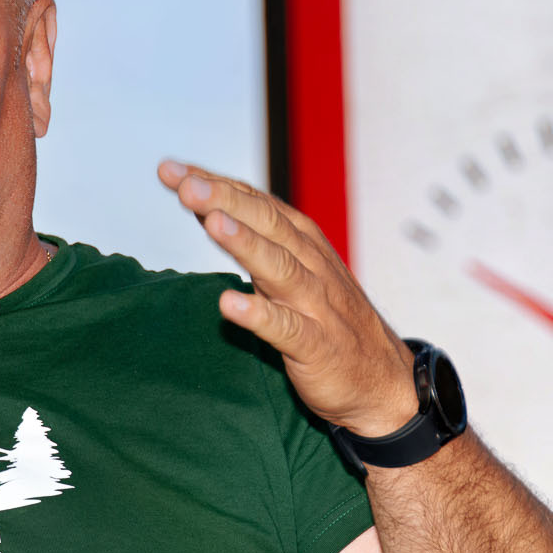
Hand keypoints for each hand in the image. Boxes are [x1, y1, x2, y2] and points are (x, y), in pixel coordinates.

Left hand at [159, 159, 416, 437]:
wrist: (382, 383)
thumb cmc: (326, 320)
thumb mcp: (291, 272)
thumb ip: (253, 241)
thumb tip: (204, 208)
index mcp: (302, 243)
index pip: (255, 203)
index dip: (215, 184)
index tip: (170, 170)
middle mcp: (311, 265)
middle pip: (266, 225)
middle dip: (225, 201)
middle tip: (184, 183)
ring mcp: (316, 305)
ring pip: (278, 267)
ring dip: (244, 244)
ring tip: (211, 223)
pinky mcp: (317, 346)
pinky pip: (287, 329)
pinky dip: (260, 315)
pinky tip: (229, 305)